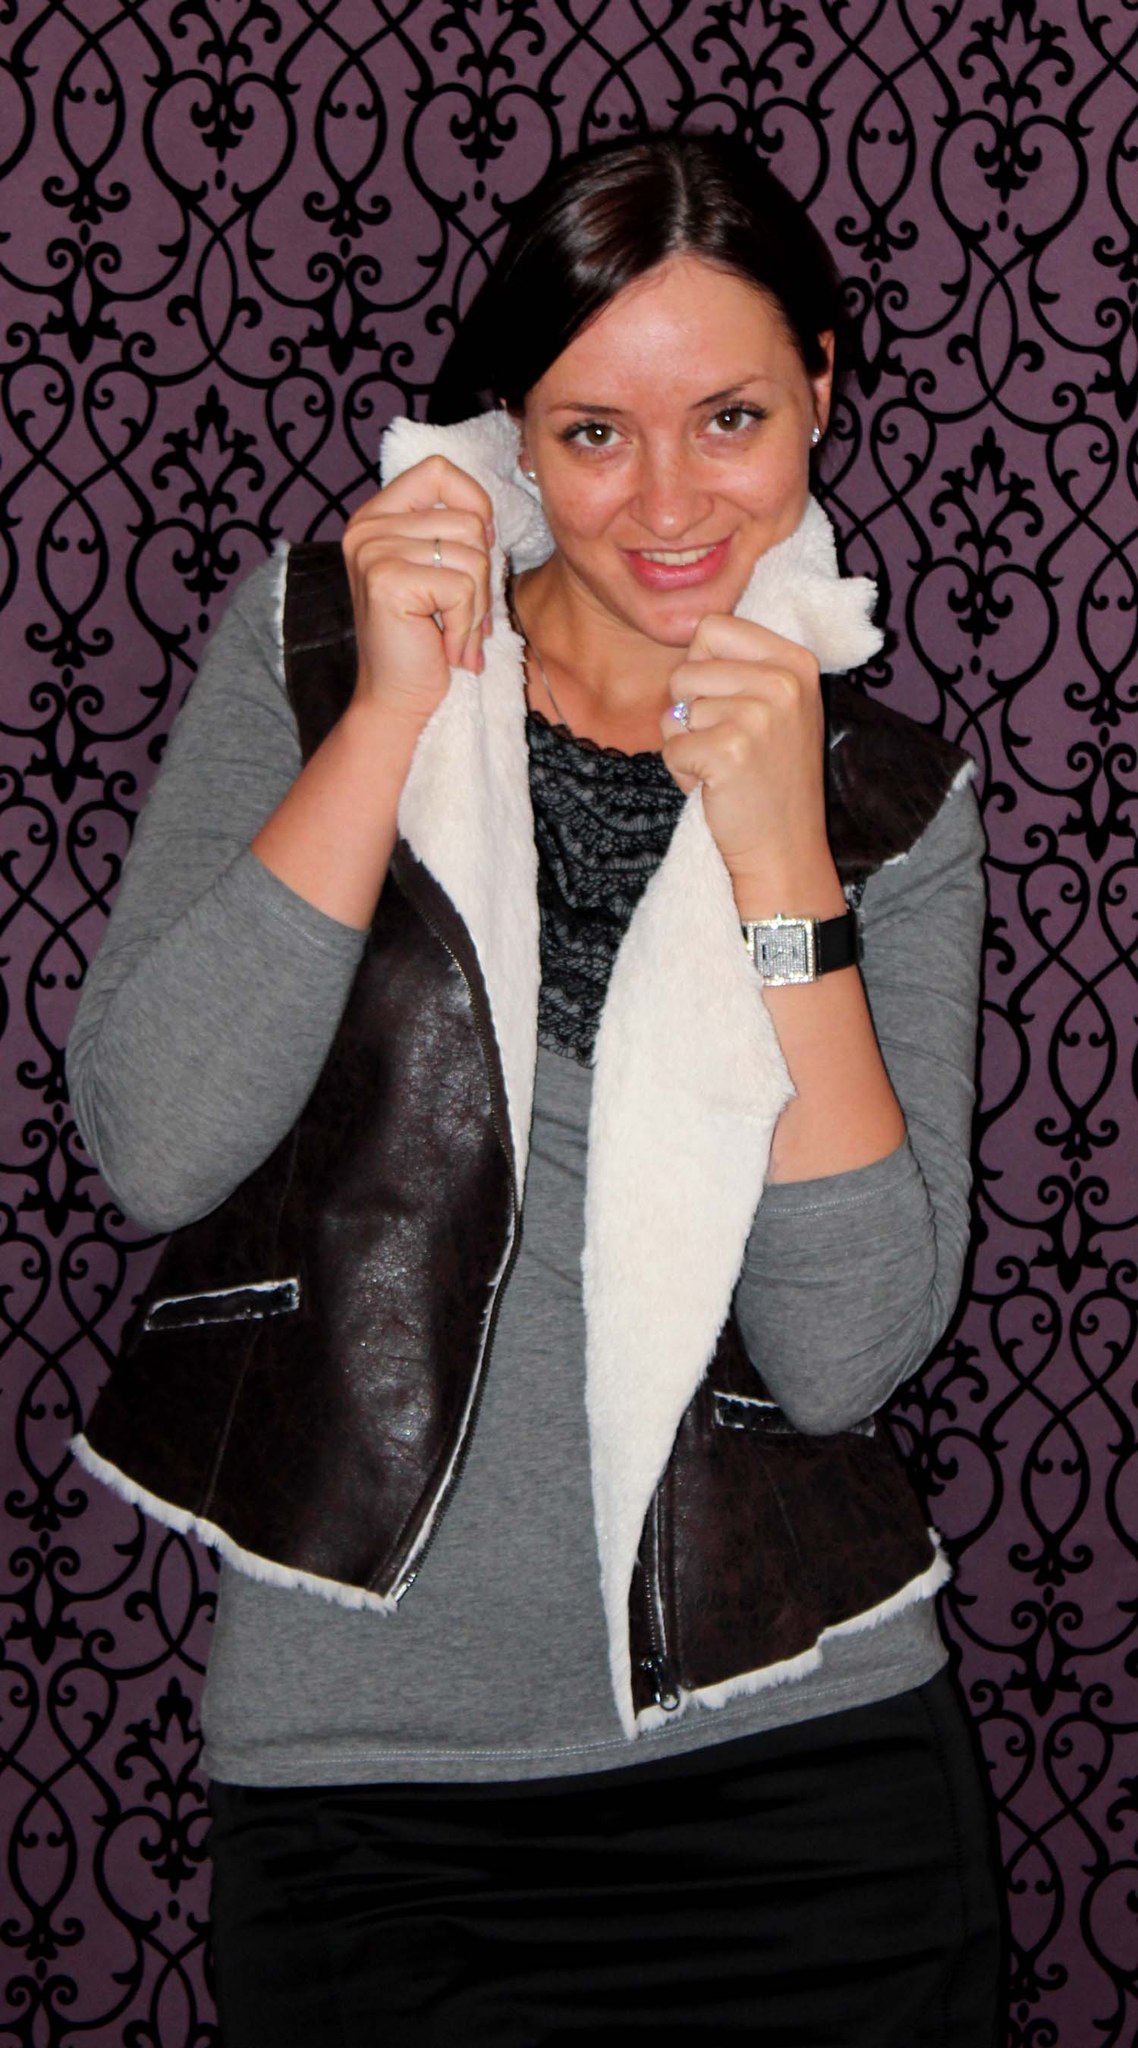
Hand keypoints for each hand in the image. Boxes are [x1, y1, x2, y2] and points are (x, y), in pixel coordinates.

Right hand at [341, 455, 493, 730]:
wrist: (397, 702)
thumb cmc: (424, 642)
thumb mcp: (437, 573)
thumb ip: (450, 532)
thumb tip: (489, 516)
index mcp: (376, 516)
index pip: (438, 471)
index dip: (474, 503)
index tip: (479, 549)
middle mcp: (367, 527)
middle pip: (468, 520)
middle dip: (483, 576)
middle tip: (463, 616)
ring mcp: (372, 551)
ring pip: (472, 555)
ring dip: (477, 606)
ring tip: (455, 635)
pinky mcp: (386, 581)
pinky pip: (462, 588)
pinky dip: (466, 626)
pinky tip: (447, 649)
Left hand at [659, 615, 842, 912]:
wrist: (786, 848)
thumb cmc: (769, 778)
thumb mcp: (778, 707)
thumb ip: (744, 665)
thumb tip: (694, 633)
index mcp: (796, 661)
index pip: (713, 628)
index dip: (702, 669)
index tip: (729, 704)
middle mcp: (783, 681)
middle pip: (687, 670)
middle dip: (689, 713)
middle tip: (727, 746)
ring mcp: (758, 715)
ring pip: (676, 711)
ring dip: (687, 746)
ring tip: (724, 769)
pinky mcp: (730, 750)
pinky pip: (671, 748)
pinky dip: (682, 773)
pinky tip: (716, 788)